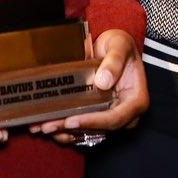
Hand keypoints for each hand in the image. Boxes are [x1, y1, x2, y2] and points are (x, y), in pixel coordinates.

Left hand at [33, 29, 148, 143]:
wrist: (112, 46)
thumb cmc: (120, 45)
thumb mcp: (120, 45)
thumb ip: (114, 61)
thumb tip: (103, 82)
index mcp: (136, 100)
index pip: (115, 118)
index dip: (93, 122)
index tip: (72, 120)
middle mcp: (124, 114)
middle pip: (98, 129)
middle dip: (72, 128)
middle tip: (48, 125)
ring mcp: (109, 116)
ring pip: (87, 131)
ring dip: (63, 132)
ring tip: (41, 126)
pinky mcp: (96, 116)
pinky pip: (81, 127)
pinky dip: (63, 128)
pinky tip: (44, 125)